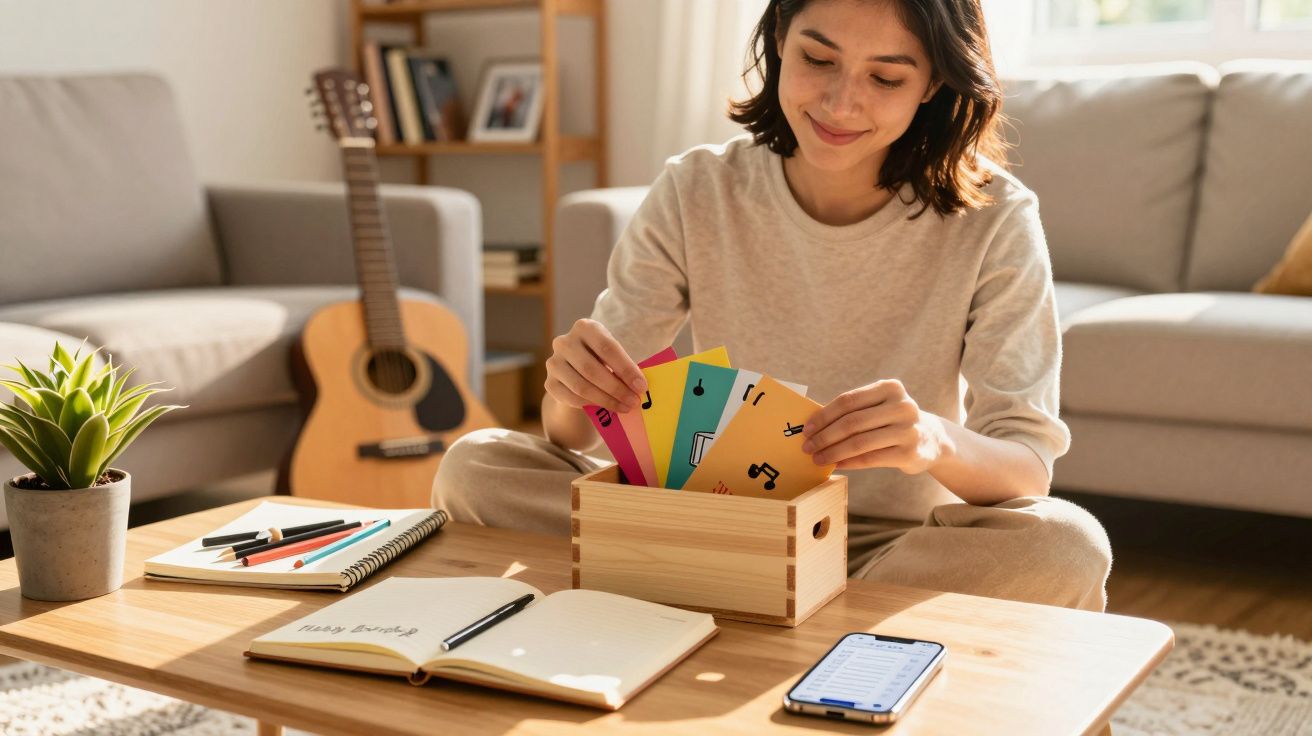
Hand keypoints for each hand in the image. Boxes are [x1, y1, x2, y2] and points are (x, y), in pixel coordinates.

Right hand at [544, 319, 646, 412]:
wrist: (575, 370)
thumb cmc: (601, 359)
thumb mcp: (612, 355)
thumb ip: (623, 366)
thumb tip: (639, 387)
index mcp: (585, 327)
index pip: (606, 348)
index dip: (625, 369)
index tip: (641, 386)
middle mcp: (564, 342)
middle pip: (592, 369)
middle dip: (616, 388)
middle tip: (634, 401)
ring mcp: (554, 363)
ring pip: (581, 386)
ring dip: (606, 400)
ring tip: (624, 407)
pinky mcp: (549, 383)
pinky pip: (571, 398)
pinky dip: (590, 404)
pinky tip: (605, 407)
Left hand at [800, 379, 948, 473]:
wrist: (931, 440)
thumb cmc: (891, 421)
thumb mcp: (878, 407)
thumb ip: (852, 411)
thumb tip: (813, 426)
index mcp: (890, 388)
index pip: (848, 401)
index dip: (823, 416)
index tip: (806, 429)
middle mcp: (902, 406)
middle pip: (852, 422)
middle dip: (824, 436)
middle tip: (808, 447)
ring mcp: (908, 429)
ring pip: (859, 442)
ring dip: (833, 452)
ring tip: (817, 459)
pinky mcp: (909, 452)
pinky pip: (871, 459)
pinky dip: (849, 463)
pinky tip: (836, 465)